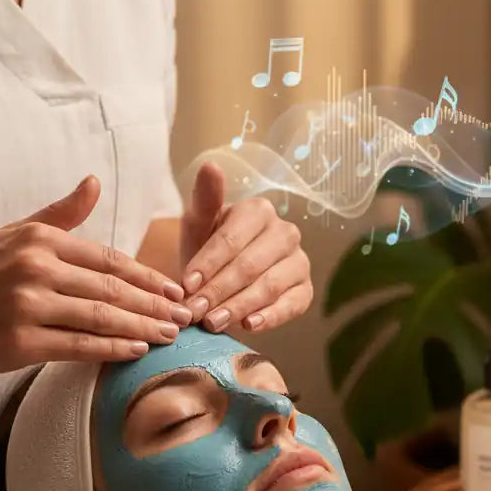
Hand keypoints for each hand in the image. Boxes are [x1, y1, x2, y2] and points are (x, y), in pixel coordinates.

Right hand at [0, 176, 191, 376]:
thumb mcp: (9, 235)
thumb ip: (58, 215)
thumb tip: (94, 183)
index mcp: (39, 240)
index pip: (108, 259)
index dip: (147, 277)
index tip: (174, 290)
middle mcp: (36, 268)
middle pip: (112, 288)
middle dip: (155, 304)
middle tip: (185, 317)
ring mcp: (27, 306)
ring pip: (102, 317)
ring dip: (143, 327)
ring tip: (170, 335)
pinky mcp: (19, 343)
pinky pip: (79, 346)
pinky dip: (112, 349)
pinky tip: (137, 352)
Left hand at [179, 163, 311, 331]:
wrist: (224, 278)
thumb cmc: (208, 250)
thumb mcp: (198, 225)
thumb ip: (204, 199)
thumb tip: (211, 165)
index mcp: (259, 210)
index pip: (231, 239)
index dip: (207, 264)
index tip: (185, 285)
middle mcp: (285, 232)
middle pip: (250, 265)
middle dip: (218, 291)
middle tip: (194, 312)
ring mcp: (299, 261)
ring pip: (269, 286)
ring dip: (239, 307)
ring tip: (213, 323)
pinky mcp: (305, 289)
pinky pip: (292, 304)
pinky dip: (271, 317)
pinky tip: (250, 326)